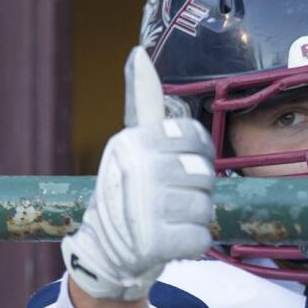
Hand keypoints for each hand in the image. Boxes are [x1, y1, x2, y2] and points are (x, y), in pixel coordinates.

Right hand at [61, 47, 214, 301]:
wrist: (102, 254)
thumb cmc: (126, 194)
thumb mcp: (131, 146)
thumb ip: (142, 103)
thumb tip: (139, 53)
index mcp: (134, 141)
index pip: (193, 136)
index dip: (197, 155)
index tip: (181, 167)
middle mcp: (137, 168)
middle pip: (204, 175)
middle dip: (193, 192)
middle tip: (167, 201)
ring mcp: (145, 206)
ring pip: (205, 206)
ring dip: (192, 219)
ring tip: (165, 221)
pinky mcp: (155, 243)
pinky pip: (202, 237)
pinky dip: (190, 243)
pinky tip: (167, 241)